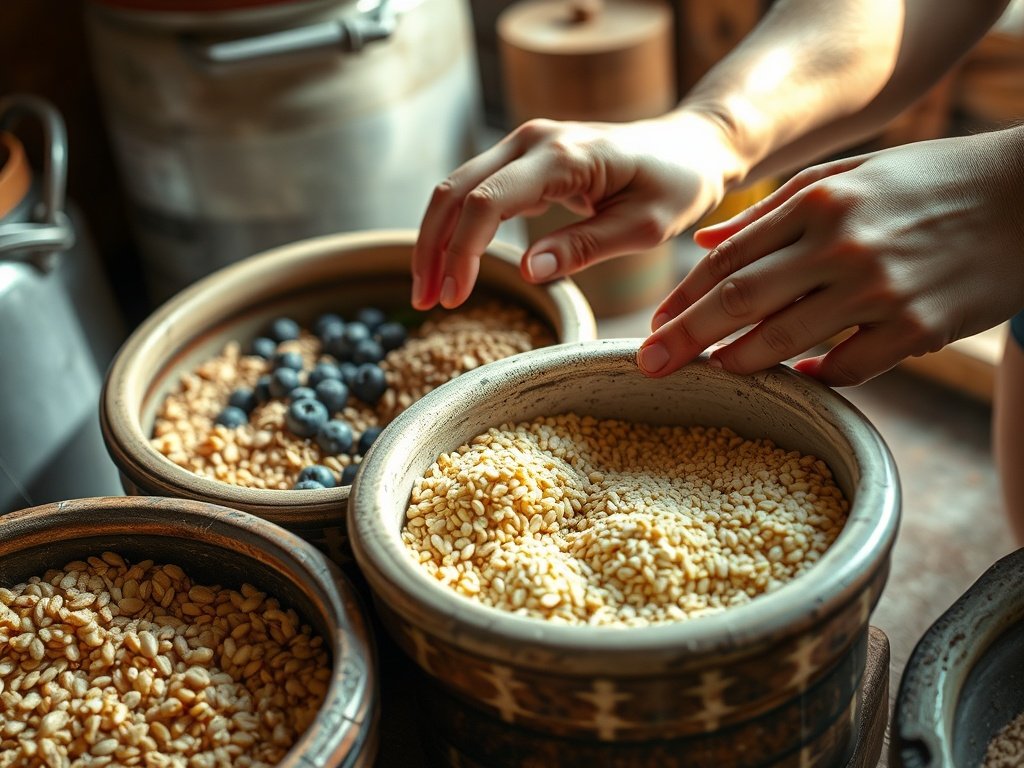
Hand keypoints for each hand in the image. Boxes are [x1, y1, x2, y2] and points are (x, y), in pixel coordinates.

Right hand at [411, 112, 741, 309]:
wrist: (688, 147)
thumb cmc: (675, 185)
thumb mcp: (644, 227)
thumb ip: (585, 247)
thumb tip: (525, 272)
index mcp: (563, 155)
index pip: (487, 202)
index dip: (462, 252)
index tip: (453, 299)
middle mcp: (532, 140)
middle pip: (455, 190)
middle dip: (432, 248)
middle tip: (424, 302)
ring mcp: (525, 144)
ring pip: (456, 188)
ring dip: (436, 239)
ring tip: (429, 292)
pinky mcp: (525, 159)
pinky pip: (476, 191)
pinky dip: (457, 228)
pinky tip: (452, 265)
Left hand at [638, 127, 1023, 385]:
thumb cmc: (925, 181)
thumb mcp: (845, 174)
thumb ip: (770, 210)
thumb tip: (705, 241)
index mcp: (815, 202)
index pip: (725, 259)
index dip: (682, 297)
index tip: (655, 324)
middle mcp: (838, 246)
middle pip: (736, 303)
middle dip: (683, 338)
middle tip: (647, 365)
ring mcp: (877, 291)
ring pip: (781, 342)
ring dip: (735, 362)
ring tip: (709, 372)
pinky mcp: (915, 329)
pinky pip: (846, 369)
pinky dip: (813, 376)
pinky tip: (796, 375)